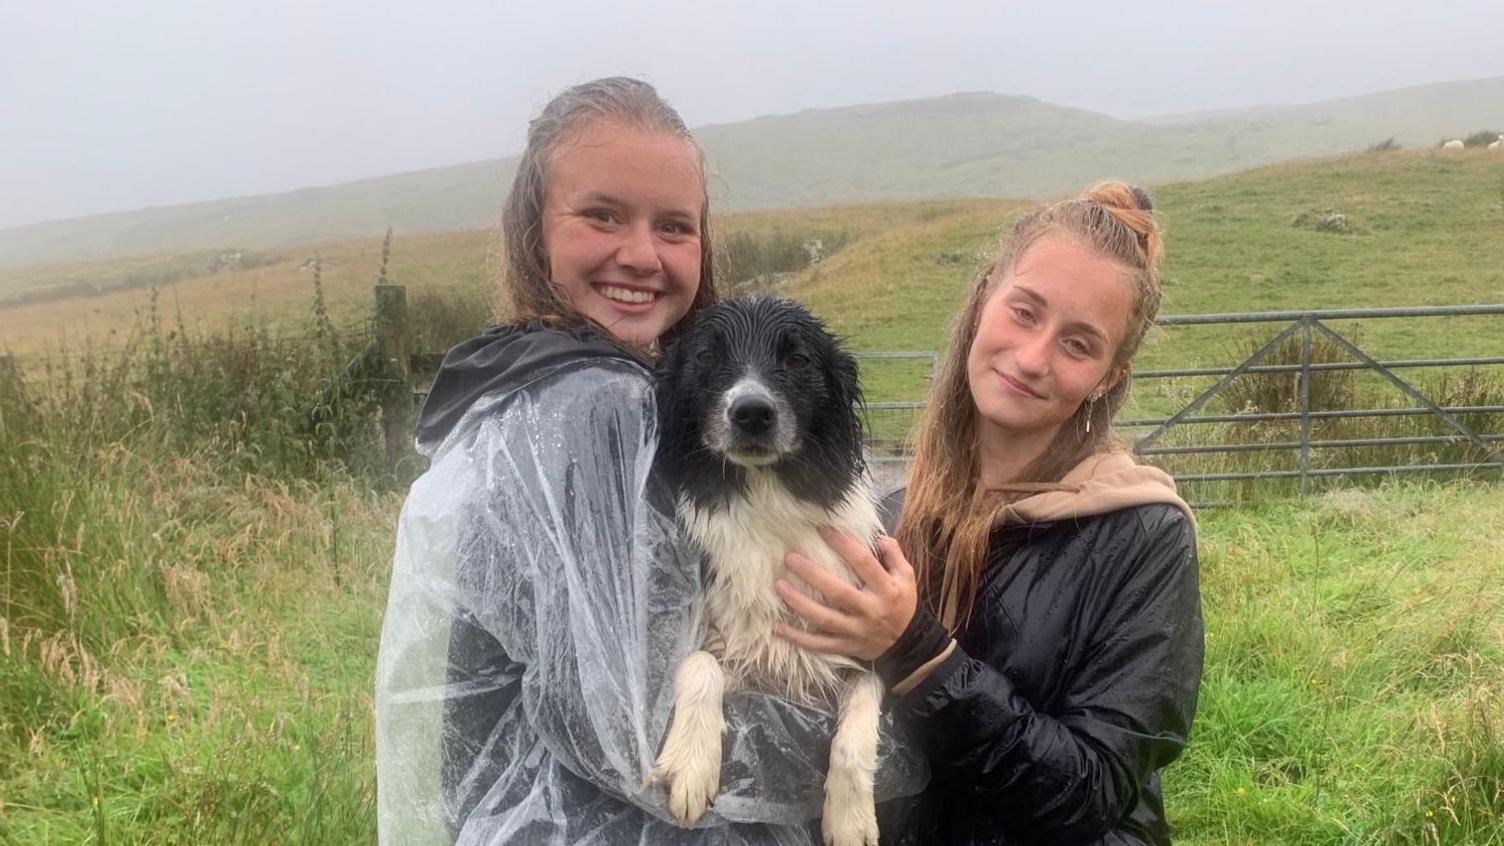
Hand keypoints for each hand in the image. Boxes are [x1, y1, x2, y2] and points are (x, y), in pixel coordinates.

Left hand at [773, 527, 917, 660]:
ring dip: (799, 603)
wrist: (906, 643)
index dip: (843, 544)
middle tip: (790, 558)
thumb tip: (878, 537)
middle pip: (837, 592)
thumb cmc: (901, 604)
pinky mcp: (845, 647)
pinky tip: (778, 627)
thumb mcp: (906, 578)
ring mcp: (856, 632)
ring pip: (824, 618)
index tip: (822, 529)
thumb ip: (894, 555)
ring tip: (779, 586)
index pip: (863, 563)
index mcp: (885, 590)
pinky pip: (819, 645)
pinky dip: (798, 638)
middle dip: (812, 574)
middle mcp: (869, 611)